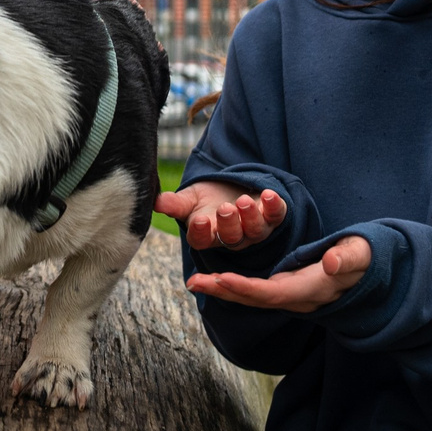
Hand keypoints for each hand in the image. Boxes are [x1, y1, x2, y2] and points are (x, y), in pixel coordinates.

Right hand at [154, 180, 286, 250]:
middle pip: (231, 238)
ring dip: (250, 217)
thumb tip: (155, 202)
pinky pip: (276, 216)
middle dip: (229, 224)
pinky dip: (274, 206)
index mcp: (208, 235)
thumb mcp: (189, 200)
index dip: (201, 232)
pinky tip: (268, 194)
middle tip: (225, 208)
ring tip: (243, 201)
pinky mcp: (272, 216)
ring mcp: (254, 228)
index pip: (202, 240)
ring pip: (255, 230)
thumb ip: (175, 204)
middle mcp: (232, 237)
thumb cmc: (206, 200)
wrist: (231, 190)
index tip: (199, 220)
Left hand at [186, 234, 373, 311]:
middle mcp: (297, 297)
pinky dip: (235, 286)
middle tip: (192, 282)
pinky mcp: (288, 287)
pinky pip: (256, 291)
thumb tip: (330, 263)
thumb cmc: (367, 258)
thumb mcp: (361, 253)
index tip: (222, 279)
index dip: (246, 288)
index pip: (272, 293)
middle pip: (254, 300)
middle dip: (223, 292)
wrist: (373, 271)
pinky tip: (216, 279)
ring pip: (252, 297)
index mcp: (311, 289)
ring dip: (223, 290)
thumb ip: (347, 257)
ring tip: (194, 281)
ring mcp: (291, 294)